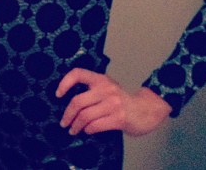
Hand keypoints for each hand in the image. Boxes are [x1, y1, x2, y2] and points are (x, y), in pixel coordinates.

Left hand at [56, 69, 170, 136]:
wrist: (147, 109)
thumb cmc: (123, 100)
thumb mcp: (108, 88)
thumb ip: (93, 90)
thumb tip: (70, 102)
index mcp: (101, 79)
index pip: (78, 73)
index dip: (65, 82)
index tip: (58, 94)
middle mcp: (106, 88)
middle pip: (77, 101)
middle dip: (67, 114)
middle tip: (63, 122)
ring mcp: (112, 103)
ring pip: (85, 115)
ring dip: (76, 125)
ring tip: (73, 130)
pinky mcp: (118, 118)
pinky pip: (95, 126)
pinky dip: (88, 130)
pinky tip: (87, 131)